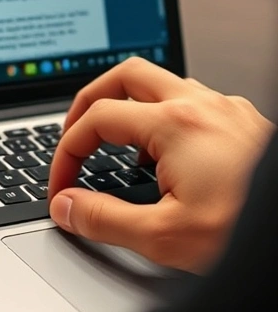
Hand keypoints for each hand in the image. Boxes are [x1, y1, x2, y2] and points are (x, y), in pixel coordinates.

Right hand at [48, 58, 274, 272]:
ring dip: (130, 104)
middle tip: (74, 132)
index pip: (97, 119)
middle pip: (125, 75)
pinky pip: (192, 101)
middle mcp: (201, 106)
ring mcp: (226, 110)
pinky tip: (166, 152)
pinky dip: (164, 116)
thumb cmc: (249, 233)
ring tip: (116, 141)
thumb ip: (104, 220)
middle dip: (90, 100)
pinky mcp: (244, 123)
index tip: (62, 184)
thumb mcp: (165, 237)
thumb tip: (66, 206)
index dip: (66, 150)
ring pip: (162, 83)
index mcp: (175, 124)